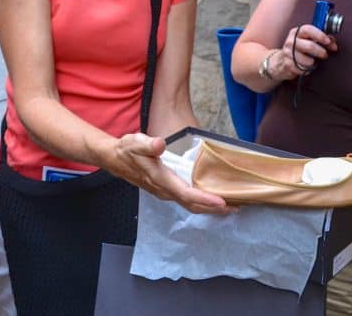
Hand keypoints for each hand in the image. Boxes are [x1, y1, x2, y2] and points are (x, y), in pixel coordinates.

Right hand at [103, 133, 231, 214]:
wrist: (114, 159)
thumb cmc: (127, 150)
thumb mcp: (135, 142)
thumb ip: (148, 144)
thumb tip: (160, 144)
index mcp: (160, 180)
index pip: (186, 194)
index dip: (205, 199)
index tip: (222, 202)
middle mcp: (164, 190)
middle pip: (192, 205)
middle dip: (214, 209)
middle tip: (237, 208)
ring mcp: (165, 192)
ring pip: (190, 205)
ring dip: (210, 208)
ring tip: (230, 206)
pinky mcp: (166, 190)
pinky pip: (187, 201)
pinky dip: (202, 202)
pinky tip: (212, 198)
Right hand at [267, 25, 337, 80]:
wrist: (281, 61)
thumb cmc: (298, 49)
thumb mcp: (308, 40)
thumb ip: (321, 39)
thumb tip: (333, 42)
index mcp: (296, 32)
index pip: (308, 30)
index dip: (320, 35)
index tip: (328, 42)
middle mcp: (290, 41)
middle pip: (310, 46)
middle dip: (321, 52)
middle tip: (325, 55)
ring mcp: (287, 53)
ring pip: (307, 60)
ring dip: (313, 62)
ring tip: (312, 61)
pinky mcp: (287, 64)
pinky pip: (303, 69)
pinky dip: (307, 70)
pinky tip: (305, 67)